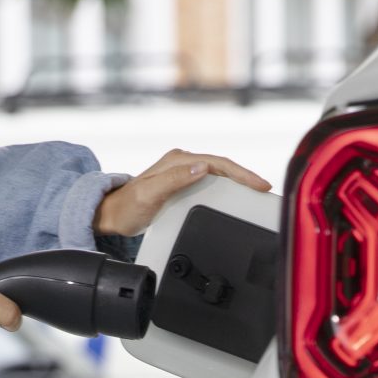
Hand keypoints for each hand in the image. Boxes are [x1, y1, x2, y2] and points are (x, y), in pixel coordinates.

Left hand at [94, 149, 272, 238]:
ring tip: (256, 194)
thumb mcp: (151, 193)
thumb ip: (175, 179)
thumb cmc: (128, 207)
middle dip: (246, 176)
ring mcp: (183, 173)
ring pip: (219, 174)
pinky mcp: (183, 184)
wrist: (112, 215)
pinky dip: (227, 189)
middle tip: (265, 189)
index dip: (241, 173)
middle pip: (223, 166)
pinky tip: (236, 198)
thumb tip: (202, 168)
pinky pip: (211, 183)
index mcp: (178, 161)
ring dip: (238, 183)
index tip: (259, 184)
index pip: (218, 163)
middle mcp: (182, 163)